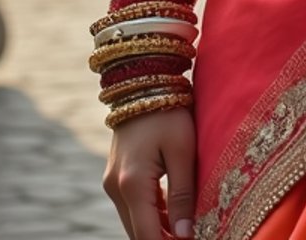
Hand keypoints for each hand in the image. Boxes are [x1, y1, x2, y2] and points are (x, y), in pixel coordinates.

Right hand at [103, 108, 195, 239]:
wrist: (142, 81)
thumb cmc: (168, 112)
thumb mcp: (182, 150)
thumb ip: (183, 195)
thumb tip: (184, 235)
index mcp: (132, 184)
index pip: (147, 236)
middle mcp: (116, 188)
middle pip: (138, 234)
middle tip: (193, 236)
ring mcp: (112, 183)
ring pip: (134, 222)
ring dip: (157, 231)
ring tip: (187, 230)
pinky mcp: (115, 176)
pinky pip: (133, 207)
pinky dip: (151, 217)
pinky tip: (173, 218)